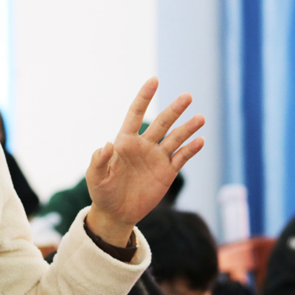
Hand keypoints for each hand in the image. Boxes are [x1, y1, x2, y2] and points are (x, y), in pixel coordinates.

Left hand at [85, 77, 204, 245]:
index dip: (144, 98)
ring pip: (175, 138)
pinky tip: (200, 141)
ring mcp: (157, 158)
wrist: (116, 213)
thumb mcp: (95, 176)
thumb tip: (106, 145)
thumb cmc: (102, 192)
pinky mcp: (167, 173)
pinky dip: (191, 149)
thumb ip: (99, 160)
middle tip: (187, 96)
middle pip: (162, 123)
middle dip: (174, 110)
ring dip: (188, 128)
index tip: (154, 81)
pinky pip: (181, 158)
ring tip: (200, 118)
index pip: (136, 114)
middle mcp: (144, 145)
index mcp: (125, 141)